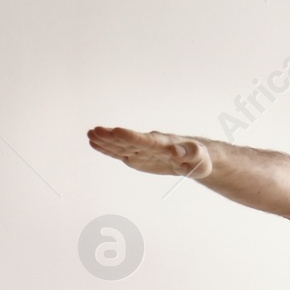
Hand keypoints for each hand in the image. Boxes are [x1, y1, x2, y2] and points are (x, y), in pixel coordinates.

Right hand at [87, 126, 213, 178]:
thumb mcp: (199, 158)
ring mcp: (142, 150)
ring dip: (106, 141)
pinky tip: (95, 143)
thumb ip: (189, 154)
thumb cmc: (199, 158)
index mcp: (164, 144)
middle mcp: (150, 144)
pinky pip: (121, 152)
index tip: (117, 131)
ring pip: (122, 146)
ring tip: (90, 135)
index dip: (132, 137)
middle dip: (113, 137)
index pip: (146, 140)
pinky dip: (108, 149)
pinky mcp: (138, 157)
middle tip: (95, 131)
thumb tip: (177, 151)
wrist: (194, 158)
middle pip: (129, 141)